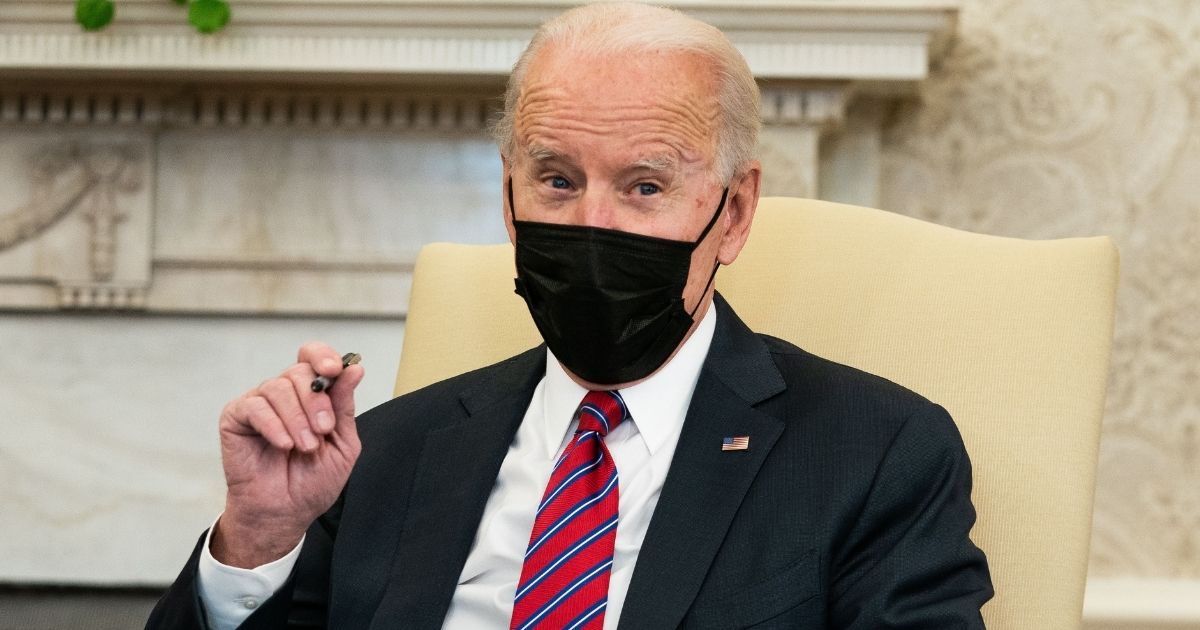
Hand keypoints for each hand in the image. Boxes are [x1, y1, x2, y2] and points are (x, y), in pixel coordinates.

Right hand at [210, 342, 364, 567]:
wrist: (286, 512)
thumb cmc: (312, 481)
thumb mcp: (343, 443)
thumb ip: (345, 406)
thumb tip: (354, 369)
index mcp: (310, 395)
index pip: (313, 357)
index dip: (323, 356)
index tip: (335, 369)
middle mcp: (284, 394)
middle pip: (299, 371)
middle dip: (316, 401)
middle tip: (323, 431)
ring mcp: (259, 404)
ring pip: (278, 387)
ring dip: (297, 419)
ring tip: (305, 447)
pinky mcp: (236, 418)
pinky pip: (255, 407)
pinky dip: (274, 425)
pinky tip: (283, 445)